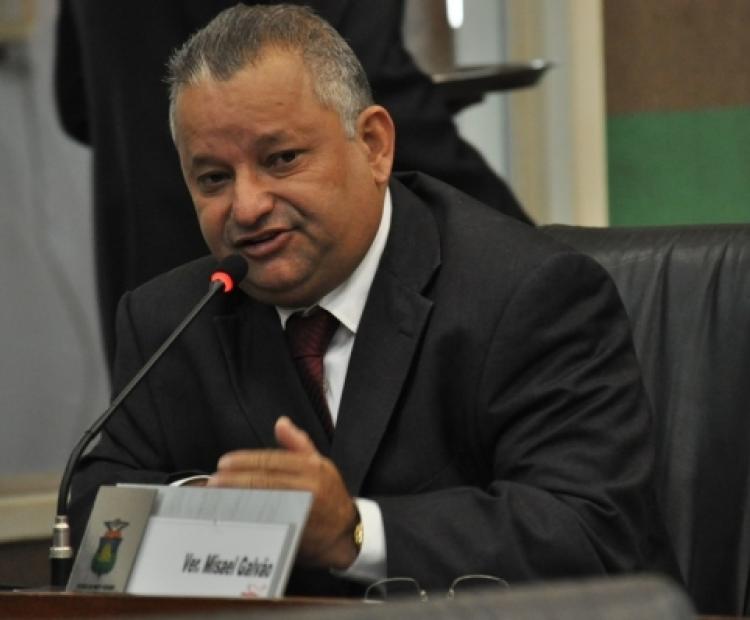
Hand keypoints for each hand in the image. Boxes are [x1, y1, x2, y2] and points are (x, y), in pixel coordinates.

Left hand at [207, 416, 358, 568]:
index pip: (272, 461)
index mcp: (312, 467)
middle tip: (214, 481)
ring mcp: (303, 511)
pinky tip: (233, 516)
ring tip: (217, 497)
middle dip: (236, 480)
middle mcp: (308, 487)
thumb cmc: (332, 495)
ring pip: (263, 502)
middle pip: (265, 481)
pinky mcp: (296, 531)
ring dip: (237, 499)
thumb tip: (281, 423)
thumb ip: (298, 443)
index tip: (224, 462)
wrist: (346, 532)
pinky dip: (248, 518)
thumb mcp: (320, 463)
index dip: (246, 461)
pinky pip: (268, 524)